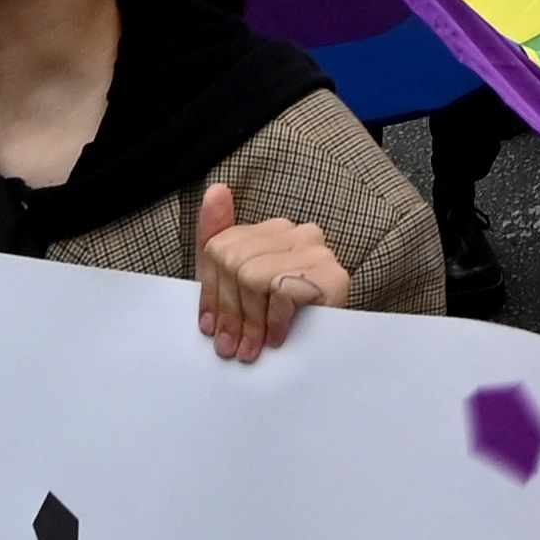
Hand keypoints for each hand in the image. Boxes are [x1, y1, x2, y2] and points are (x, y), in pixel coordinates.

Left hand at [192, 181, 349, 360]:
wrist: (329, 351)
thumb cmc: (280, 320)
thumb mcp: (237, 285)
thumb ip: (219, 236)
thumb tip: (215, 189)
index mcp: (272, 230)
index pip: (220, 246)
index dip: (210, 292)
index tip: (211, 327)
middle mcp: (297, 231)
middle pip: (231, 260)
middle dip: (228, 310)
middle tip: (231, 347)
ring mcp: (316, 250)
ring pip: (250, 275)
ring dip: (249, 320)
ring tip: (251, 348)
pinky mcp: (328, 273)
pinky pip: (279, 290)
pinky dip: (274, 321)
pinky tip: (277, 338)